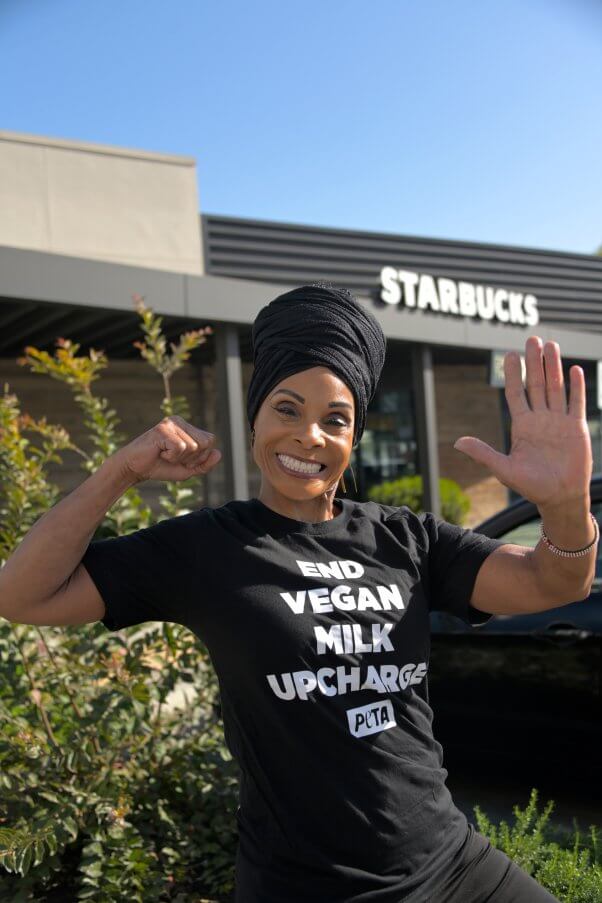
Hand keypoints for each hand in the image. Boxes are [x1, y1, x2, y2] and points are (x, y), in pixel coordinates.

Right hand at [114, 415, 221, 483]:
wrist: (135, 469)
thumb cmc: (160, 467)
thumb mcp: (187, 470)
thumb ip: (205, 464)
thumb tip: (219, 454)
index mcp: (187, 427)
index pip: (209, 440)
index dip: (200, 457)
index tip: (183, 460)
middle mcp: (180, 421)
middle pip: (204, 443)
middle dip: (192, 458)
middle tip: (173, 458)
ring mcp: (171, 423)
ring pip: (193, 446)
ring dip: (179, 458)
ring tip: (165, 455)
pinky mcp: (162, 429)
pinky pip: (180, 447)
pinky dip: (171, 457)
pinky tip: (160, 453)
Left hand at [453, 336, 592, 508]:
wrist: (560, 498)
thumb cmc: (531, 486)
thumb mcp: (504, 469)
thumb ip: (483, 453)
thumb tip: (458, 442)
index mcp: (522, 426)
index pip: (515, 393)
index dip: (512, 374)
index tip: (509, 354)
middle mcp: (540, 419)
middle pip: (536, 384)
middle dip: (534, 362)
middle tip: (532, 339)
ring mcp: (559, 421)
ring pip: (556, 388)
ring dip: (554, 367)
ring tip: (551, 345)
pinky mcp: (576, 428)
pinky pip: (577, 403)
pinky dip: (577, 387)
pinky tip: (575, 369)